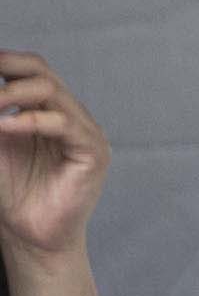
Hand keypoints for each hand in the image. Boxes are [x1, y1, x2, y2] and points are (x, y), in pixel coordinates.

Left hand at [0, 53, 108, 270]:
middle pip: (43, 73)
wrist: (27, 234)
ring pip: (52, 92)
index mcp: (46, 110)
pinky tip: (5, 126)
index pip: (32, 69)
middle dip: (7, 72)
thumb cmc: (9, 192)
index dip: (7, 60)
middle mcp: (69, 116)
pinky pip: (65, 123)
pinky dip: (31, 120)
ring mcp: (84, 133)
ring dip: (12, 95)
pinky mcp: (93, 153)